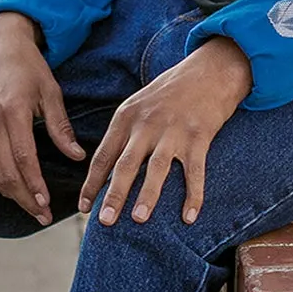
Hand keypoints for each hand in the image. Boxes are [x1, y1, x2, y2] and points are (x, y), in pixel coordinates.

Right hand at [0, 13, 84, 224]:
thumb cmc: (28, 66)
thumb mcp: (51, 91)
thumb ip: (61, 126)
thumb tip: (77, 156)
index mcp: (13, 112)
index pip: (23, 158)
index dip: (34, 184)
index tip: (46, 203)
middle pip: (6, 172)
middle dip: (24, 199)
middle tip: (43, 216)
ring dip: (12, 195)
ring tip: (32, 209)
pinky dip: (0, 181)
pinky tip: (16, 191)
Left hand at [79, 38, 251, 227]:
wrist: (209, 70)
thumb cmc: (170, 93)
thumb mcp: (138, 105)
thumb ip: (124, 134)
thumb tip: (107, 171)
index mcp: (126, 117)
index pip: (103, 155)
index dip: (92, 183)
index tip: (84, 207)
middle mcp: (147, 125)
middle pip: (126, 164)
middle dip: (114, 194)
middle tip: (104, 221)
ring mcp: (173, 131)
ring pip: (157, 168)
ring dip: (147, 196)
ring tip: (138, 219)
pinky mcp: (199, 136)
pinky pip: (195, 172)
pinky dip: (193, 196)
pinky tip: (189, 217)